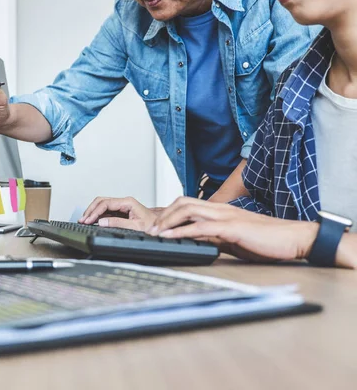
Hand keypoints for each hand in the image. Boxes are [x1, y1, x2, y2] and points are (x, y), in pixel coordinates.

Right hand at [79, 197, 161, 230]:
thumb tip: (102, 222)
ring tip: (84, 220)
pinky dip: (97, 215)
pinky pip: (105, 210)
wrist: (159, 227)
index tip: (88, 220)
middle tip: (83, 220)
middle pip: (101, 201)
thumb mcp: (135, 227)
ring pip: (102, 204)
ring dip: (92, 212)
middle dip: (90, 210)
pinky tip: (92, 220)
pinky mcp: (120, 211)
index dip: (95, 212)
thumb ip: (118, 223)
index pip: (106, 203)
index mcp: (128, 202)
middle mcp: (124, 202)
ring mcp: (121, 206)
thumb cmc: (152, 226)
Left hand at [148, 197, 318, 262]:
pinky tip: (171, 237)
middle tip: (150, 229)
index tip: (156, 226)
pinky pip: (201, 227)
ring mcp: (225, 216)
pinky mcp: (232, 227)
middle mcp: (220, 209)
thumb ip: (215, 237)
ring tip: (154, 233)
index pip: (188, 204)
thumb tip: (197, 242)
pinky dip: (182, 231)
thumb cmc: (268, 240)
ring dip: (168, 221)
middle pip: (182, 202)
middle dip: (163, 214)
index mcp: (221, 211)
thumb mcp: (234, 239)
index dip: (169, 213)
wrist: (294, 239)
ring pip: (188, 209)